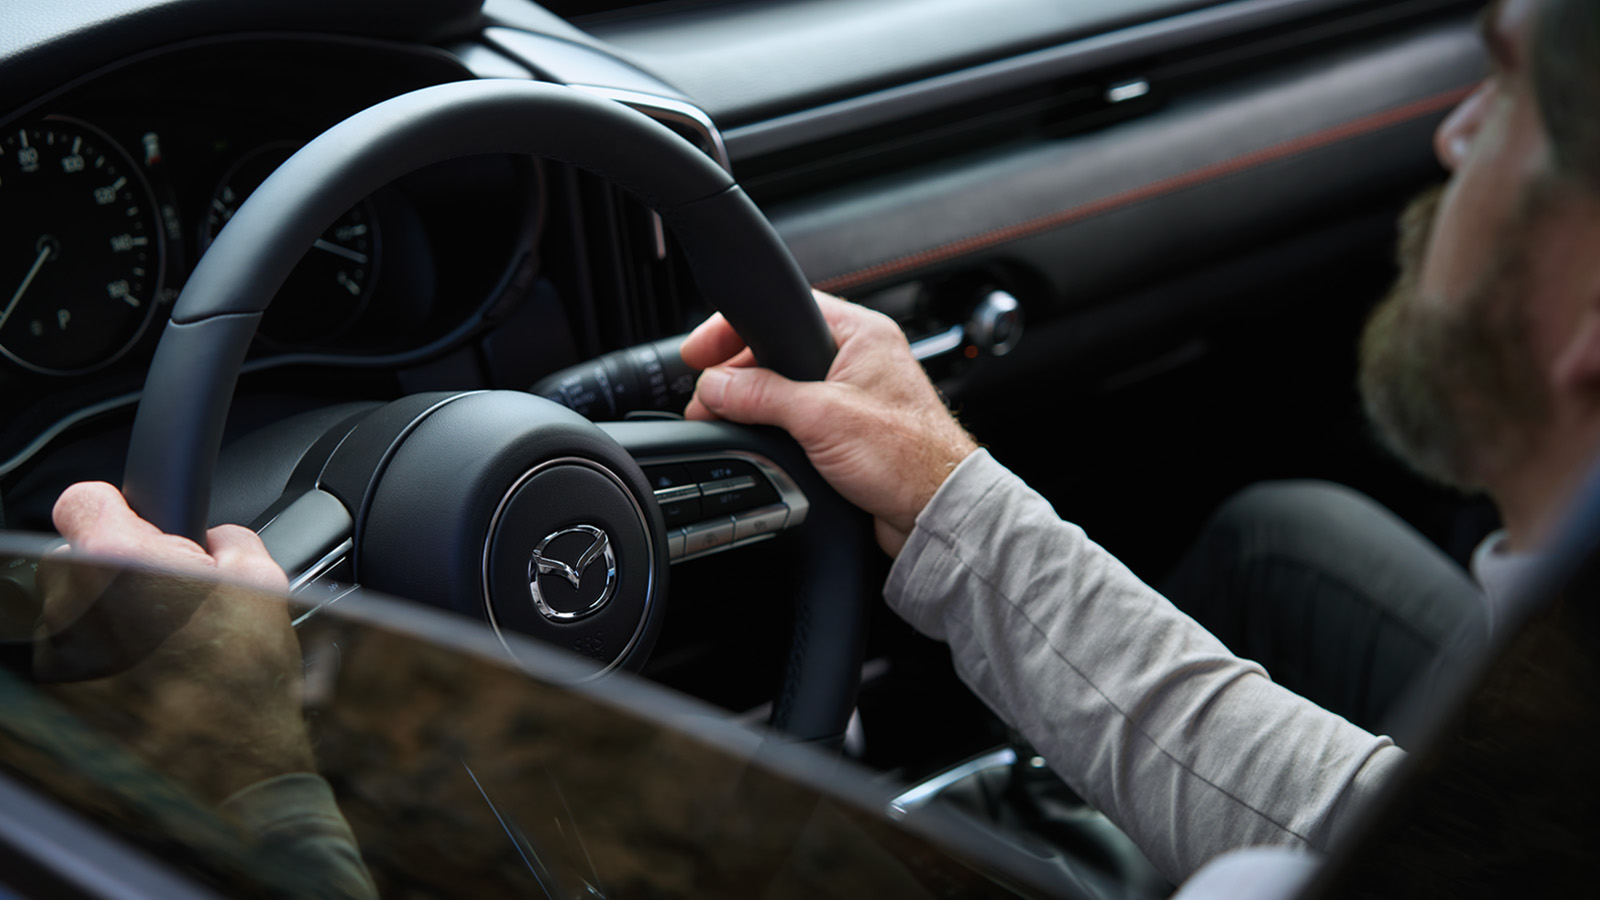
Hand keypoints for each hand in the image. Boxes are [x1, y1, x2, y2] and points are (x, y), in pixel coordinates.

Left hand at [37, 482, 310, 802]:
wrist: (228, 758)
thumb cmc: (245, 675)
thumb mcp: (263, 577)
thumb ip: (225, 538)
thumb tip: (209, 537)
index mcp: (121, 561)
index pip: (80, 499)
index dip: (112, 508)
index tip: (132, 525)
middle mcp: (73, 602)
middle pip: (74, 555)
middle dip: (115, 567)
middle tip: (165, 595)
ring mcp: (56, 648)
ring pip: (69, 605)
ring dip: (103, 612)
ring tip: (159, 642)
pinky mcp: (54, 684)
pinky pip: (69, 649)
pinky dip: (97, 652)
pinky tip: (143, 672)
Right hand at [683, 291, 977, 555]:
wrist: (936, 513)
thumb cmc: (910, 458)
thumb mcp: (822, 418)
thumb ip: (761, 396)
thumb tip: (713, 388)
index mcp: (860, 334)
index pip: (783, 311)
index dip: (735, 329)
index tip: (699, 352)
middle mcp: (857, 358)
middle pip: (776, 351)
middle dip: (737, 375)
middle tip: (707, 399)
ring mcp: (851, 396)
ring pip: (783, 388)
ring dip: (753, 404)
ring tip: (724, 421)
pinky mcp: (847, 432)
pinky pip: (796, 418)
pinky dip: (772, 427)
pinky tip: (756, 440)